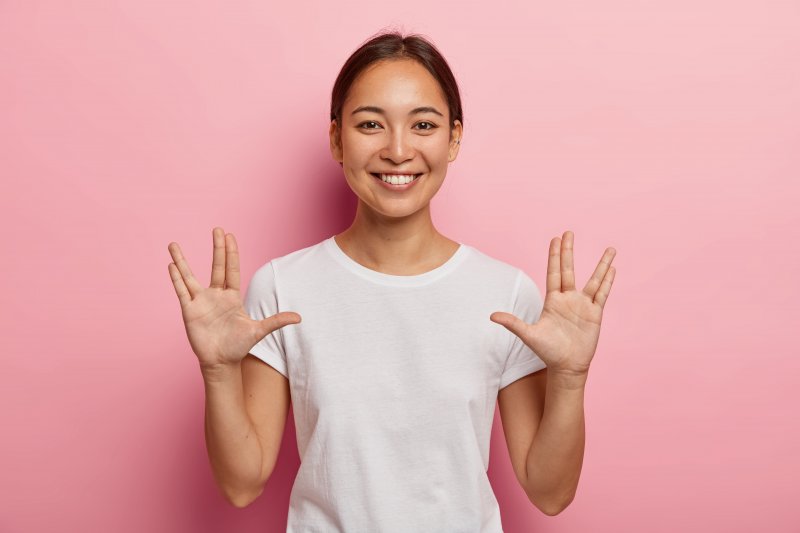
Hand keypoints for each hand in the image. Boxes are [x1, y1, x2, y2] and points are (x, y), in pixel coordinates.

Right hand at [167, 227, 300, 368]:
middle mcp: (216, 295)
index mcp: (232, 296)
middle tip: (217, 229)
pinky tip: (171, 265)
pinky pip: (181, 291)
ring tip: (173, 244)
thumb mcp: (258, 331)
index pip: (231, 270)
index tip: (229, 235)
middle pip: (216, 267)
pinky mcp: (189, 311)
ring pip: (190, 276)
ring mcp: (201, 301)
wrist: (221, 362)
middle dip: (217, 248)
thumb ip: (276, 321)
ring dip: (182, 260)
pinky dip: (176, 278)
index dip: (231, 253)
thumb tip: (299, 318)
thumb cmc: (239, 346)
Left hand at [490, 231, 615, 376]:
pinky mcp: (596, 314)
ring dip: (601, 264)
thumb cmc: (547, 351)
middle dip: (568, 251)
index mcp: (553, 300)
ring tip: (610, 248)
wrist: (567, 367)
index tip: (555, 239)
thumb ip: (513, 323)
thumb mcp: (529, 335)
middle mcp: (568, 299)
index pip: (554, 272)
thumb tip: (492, 316)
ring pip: (594, 279)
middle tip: (568, 232)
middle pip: (569, 270)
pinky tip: (613, 268)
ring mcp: (583, 305)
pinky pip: (603, 294)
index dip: (554, 256)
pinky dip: (608, 281)